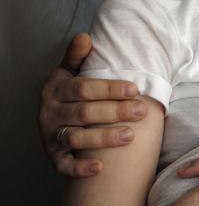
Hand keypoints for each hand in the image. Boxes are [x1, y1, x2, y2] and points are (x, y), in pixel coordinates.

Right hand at [38, 33, 145, 176]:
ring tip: (130, 136)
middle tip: (142, 111)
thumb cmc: (69, 94)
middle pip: (84, 113)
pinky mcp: (53, 157)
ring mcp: (50, 136)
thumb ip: (77, 57)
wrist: (52, 121)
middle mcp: (50, 113)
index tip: (135, 88)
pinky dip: (79, 168)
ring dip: (104, 138)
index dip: (110, 88)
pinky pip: (64, 166)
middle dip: (115, 111)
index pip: (84, 88)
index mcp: (55, 89)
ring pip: (77, 138)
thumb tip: (85, 36)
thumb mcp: (69, 73)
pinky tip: (100, 168)